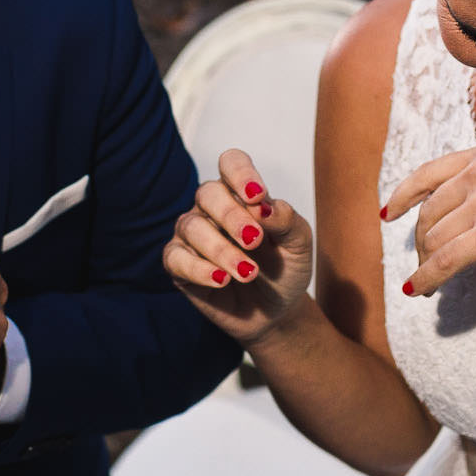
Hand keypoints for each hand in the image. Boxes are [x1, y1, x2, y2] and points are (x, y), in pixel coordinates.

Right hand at [163, 148, 314, 347]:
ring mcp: (193, 235)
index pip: (232, 164)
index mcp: (241, 193)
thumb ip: (286, 219)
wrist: (277, 311)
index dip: (241, 174)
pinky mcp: (180, 264)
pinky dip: (199, 269)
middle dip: (231, 216)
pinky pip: (176, 258)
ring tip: (248, 272)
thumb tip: (264, 206)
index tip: (258, 196)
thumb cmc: (285, 269)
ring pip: (192, 226)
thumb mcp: (298, 244)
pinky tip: (222, 280)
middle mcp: (212, 208)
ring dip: (221, 250)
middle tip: (255, 241)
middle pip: (208, 193)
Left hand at [382, 141, 475, 295]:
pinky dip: (428, 278)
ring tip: (425, 282)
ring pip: (435, 238)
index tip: (389, 213)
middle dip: (421, 241)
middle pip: (430, 212)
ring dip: (426, 264)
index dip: (404, 195)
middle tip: (422, 263)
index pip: (429, 172)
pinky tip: (418, 291)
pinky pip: (446, 260)